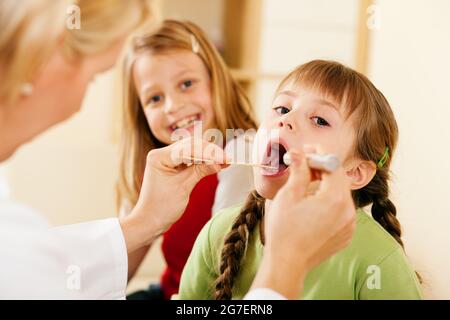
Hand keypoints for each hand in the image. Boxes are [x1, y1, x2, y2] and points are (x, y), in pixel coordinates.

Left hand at [120, 137, 227, 251]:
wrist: (150, 221)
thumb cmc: (162, 207)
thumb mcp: (184, 187)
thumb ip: (202, 171)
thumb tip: (222, 161)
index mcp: (159, 157)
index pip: (188, 149)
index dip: (208, 153)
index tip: (225, 158)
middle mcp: (161, 153)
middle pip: (191, 145)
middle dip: (210, 151)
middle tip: (227, 159)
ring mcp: (167, 158)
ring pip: (192, 149)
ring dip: (208, 155)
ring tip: (225, 161)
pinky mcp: (173, 164)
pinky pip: (190, 158)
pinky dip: (203, 160)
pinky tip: (216, 163)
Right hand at [252, 148, 355, 298]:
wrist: (287, 263)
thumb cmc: (284, 231)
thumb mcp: (288, 196)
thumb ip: (299, 171)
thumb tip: (299, 153)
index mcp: (335, 199)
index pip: (333, 166)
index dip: (320, 155)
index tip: (307, 150)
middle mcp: (348, 212)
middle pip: (339, 179)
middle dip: (323, 168)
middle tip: (305, 163)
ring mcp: (349, 225)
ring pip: (341, 194)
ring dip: (326, 185)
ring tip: (306, 183)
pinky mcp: (345, 234)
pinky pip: (341, 210)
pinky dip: (329, 201)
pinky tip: (312, 202)